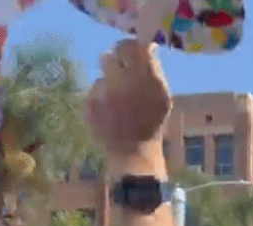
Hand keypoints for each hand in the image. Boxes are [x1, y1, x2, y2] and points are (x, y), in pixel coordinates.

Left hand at [86, 39, 171, 160]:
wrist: (133, 151)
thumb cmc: (152, 122)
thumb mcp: (162, 96)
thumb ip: (154, 69)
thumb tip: (146, 46)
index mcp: (145, 78)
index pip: (133, 47)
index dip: (132, 46)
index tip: (133, 51)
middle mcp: (122, 81)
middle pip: (112, 55)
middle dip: (116, 61)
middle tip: (122, 71)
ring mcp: (103, 93)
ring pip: (102, 75)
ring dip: (109, 82)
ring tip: (117, 98)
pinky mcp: (90, 103)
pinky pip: (93, 91)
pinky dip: (101, 97)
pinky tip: (109, 110)